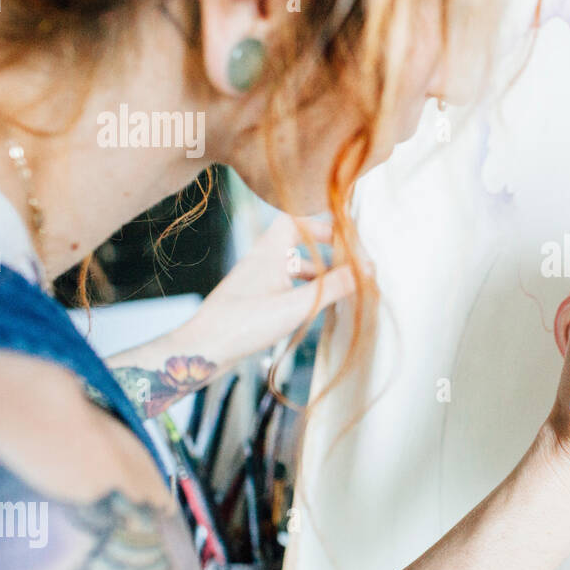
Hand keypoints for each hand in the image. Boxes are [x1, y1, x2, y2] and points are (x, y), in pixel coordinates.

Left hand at [182, 214, 357, 367]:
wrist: (203, 350)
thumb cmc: (242, 324)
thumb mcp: (296, 306)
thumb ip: (333, 287)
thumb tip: (366, 270)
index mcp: (269, 252)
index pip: (297, 219)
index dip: (322, 222)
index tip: (347, 237)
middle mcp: (262, 260)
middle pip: (297, 240)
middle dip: (325, 248)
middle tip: (348, 261)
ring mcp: (256, 279)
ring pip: (292, 265)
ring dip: (316, 272)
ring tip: (339, 287)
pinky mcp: (253, 298)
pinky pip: (285, 284)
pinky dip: (303, 289)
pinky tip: (314, 307)